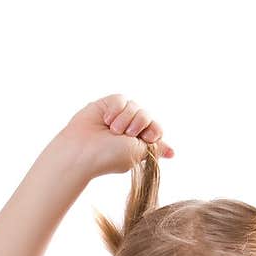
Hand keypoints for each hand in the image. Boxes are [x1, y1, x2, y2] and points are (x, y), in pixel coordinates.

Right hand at [57, 94, 174, 178]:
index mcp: (140, 144)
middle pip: (148, 116)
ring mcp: (119, 117)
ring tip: (112, 129)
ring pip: (136, 107)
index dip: (154, 132)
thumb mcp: (138, 153)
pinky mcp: (108, 105)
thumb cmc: (109, 156)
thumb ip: (155, 148)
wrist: (83, 149)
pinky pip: (122, 99)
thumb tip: (172, 152)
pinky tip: (106, 120)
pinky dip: (116, 109)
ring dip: (126, 118)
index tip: (146, 138)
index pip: (157, 130)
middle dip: (139, 124)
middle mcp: (130, 130)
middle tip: (125, 135)